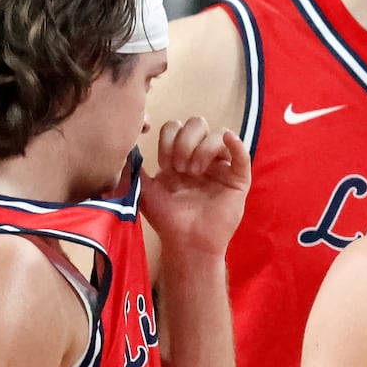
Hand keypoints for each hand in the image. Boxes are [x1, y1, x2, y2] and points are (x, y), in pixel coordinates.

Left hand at [141, 118, 250, 260]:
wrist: (186, 243)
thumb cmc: (167, 219)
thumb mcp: (145, 190)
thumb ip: (134, 169)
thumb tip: (124, 148)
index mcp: (180, 156)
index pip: (176, 127)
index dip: (168, 140)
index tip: (163, 164)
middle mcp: (201, 157)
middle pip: (197, 123)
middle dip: (185, 142)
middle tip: (179, 168)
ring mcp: (221, 167)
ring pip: (218, 136)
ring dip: (203, 150)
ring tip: (195, 173)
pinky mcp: (238, 179)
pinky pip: (243, 155)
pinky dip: (236, 144)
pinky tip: (227, 140)